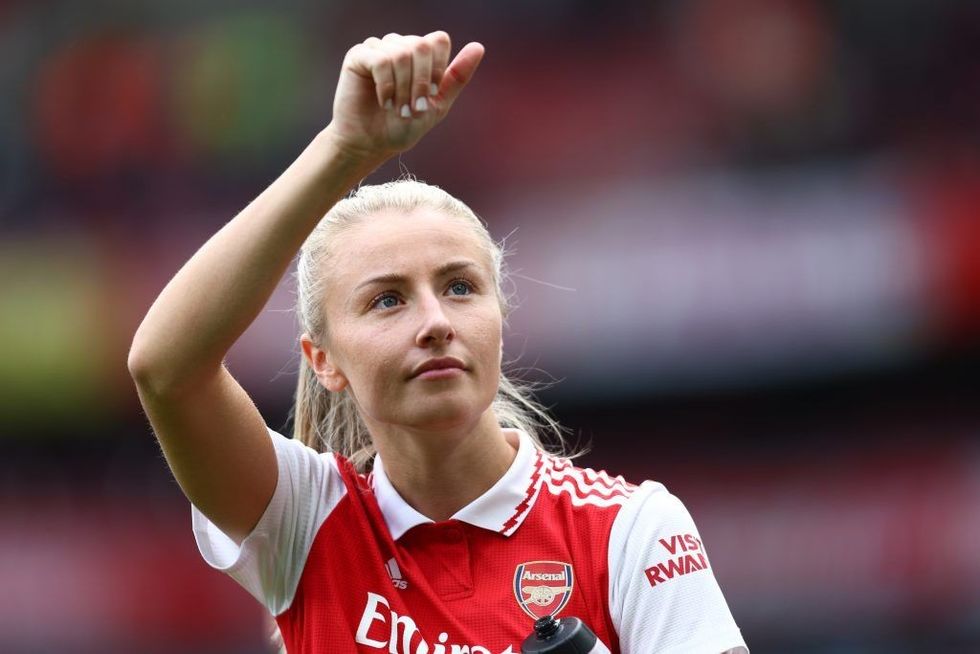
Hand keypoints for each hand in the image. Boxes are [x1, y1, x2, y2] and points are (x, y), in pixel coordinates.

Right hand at [327, 31, 484, 162]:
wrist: (372, 144)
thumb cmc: (403, 126)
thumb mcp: (438, 104)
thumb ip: (457, 77)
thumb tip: (478, 46)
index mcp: (420, 55)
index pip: (438, 40)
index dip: (437, 69)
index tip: (431, 94)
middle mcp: (399, 46)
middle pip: (421, 46)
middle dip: (421, 82)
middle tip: (413, 108)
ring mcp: (378, 49)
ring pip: (400, 53)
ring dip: (403, 88)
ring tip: (397, 109)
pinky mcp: (358, 56)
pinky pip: (379, 60)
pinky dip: (386, 85)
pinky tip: (384, 101)